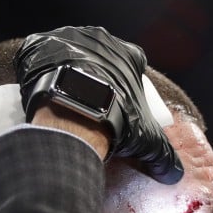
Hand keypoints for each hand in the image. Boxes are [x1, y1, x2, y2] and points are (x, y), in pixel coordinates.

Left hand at [15, 26, 182, 182]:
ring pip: (69, 54)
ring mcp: (68, 38)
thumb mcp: (147, 141)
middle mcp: (99, 39)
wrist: (73, 112)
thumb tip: (174, 174)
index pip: (134, 64)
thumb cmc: (116, 119)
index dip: (129, 83)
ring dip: (68, 71)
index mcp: (129, 54)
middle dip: (97, 76)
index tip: (122, 101)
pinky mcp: (40, 44)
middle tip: (92, 103)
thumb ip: (164, 156)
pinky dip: (40, 69)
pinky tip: (43, 89)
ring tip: (65, 99)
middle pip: (100, 58)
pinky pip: (39, 55)